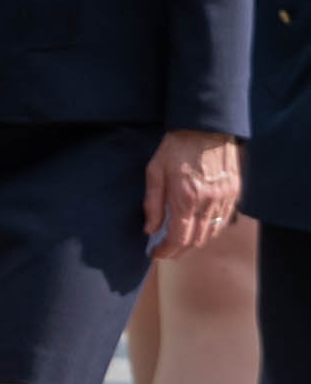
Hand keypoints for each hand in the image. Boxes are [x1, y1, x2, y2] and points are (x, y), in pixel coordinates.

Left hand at [152, 128, 243, 259]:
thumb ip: (152, 204)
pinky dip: (210, 230)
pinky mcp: (234, 193)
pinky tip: (197, 228)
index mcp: (186, 198)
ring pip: (212, 233)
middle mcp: (209, 202)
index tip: (155, 254)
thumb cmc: (175, 148)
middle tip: (165, 251)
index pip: (179, 238)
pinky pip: (224, 221)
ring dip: (195, 242)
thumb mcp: (154, 172)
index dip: (166, 251)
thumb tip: (149, 230)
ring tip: (179, 241)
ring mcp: (225, 199)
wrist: (206, 128)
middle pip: (196, 240)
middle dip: (179, 251)